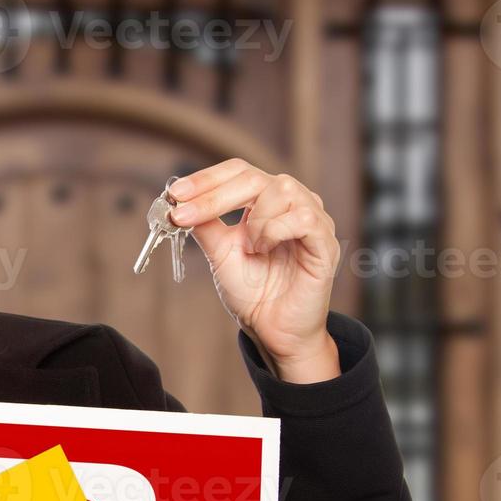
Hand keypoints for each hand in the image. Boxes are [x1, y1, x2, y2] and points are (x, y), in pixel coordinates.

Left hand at [168, 159, 341, 383]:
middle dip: (214, 195)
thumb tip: (180, 200)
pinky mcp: (324, 241)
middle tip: (185, 214)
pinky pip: (303, 217)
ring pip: (282, 190)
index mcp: (266, 200)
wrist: (272, 328)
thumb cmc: (252, 290)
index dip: (206, 179)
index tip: (175, 193)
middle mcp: (291, 202)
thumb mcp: (219, 253)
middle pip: (254, 177)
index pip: (238, 172)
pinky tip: (264, 249)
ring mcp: (312, 218)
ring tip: (248, 248)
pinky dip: (275, 230)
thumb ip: (205, 225)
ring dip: (253, 220)